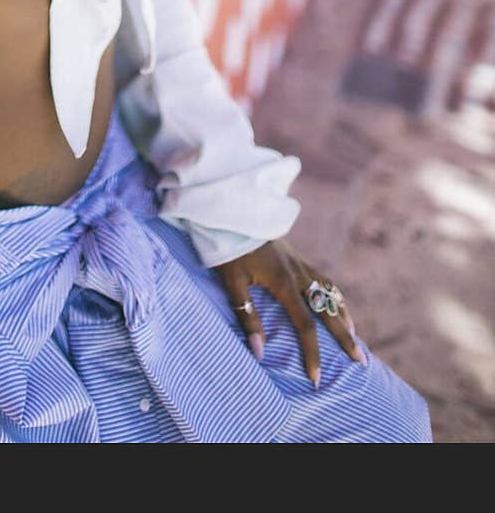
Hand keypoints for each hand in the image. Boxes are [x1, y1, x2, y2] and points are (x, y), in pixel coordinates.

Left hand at [212, 237, 366, 388]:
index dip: (312, 353)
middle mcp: (299, 274)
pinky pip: (323, 279)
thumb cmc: (229, 247)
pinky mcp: (296, 256)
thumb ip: (247, 317)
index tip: (316, 378)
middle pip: (329, 311)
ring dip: (344, 315)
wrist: (233, 210)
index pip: (305, 326)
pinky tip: (335, 302)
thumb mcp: (232, 283)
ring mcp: (300, 263)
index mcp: (284, 283)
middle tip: (360, 361)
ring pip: (331, 292)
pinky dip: (334, 294)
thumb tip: (260, 352)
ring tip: (354, 335)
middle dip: (345, 338)